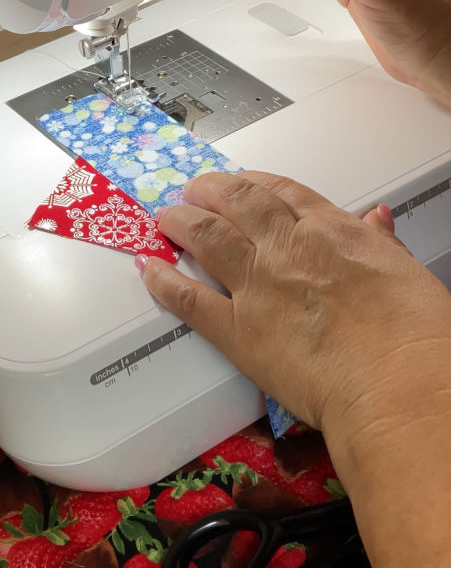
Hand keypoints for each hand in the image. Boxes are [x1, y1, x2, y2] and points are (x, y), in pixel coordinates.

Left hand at [136, 170, 450, 441]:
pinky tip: (151, 269)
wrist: (399, 385)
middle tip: (195, 189)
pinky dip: (164, 281)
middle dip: (210, 190)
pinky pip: (189, 298)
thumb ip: (381, 244)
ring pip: (206, 236)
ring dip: (182, 221)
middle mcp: (288, 248)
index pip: (281, 191)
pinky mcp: (238, 331)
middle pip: (236, 202)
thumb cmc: (416, 338)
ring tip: (167, 217)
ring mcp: (258, 285)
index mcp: (332, 231)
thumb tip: (377, 219)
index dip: (252, 182)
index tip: (240, 182)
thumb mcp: (408, 273)